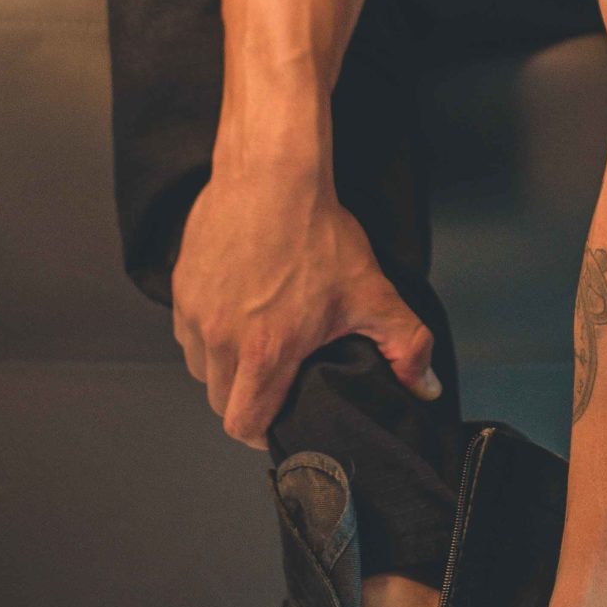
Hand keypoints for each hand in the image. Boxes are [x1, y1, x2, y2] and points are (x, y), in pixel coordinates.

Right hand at [171, 165, 440, 447]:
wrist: (271, 174)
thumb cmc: (314, 231)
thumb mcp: (372, 292)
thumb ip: (405, 346)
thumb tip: (424, 387)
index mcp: (264, 352)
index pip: (243, 423)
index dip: (262, 432)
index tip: (280, 420)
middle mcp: (221, 338)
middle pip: (220, 400)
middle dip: (246, 400)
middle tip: (275, 382)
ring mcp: (196, 312)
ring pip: (200, 365)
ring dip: (224, 367)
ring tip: (254, 346)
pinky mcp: (181, 286)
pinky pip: (188, 330)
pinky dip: (207, 334)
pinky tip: (236, 312)